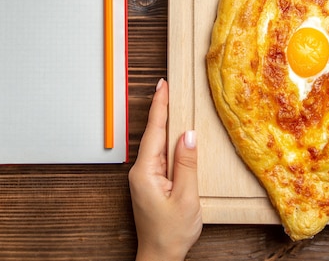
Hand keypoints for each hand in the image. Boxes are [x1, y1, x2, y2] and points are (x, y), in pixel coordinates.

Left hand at [128, 79, 202, 260]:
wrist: (160, 256)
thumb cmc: (171, 232)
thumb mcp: (186, 197)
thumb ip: (187, 163)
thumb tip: (188, 135)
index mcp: (146, 172)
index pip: (155, 131)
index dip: (160, 106)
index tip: (163, 86)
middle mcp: (140, 172)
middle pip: (153, 134)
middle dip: (161, 110)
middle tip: (167, 88)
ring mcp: (144, 178)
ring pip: (156, 144)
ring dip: (164, 124)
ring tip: (171, 103)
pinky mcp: (150, 183)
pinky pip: (159, 156)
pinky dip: (167, 141)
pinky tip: (174, 135)